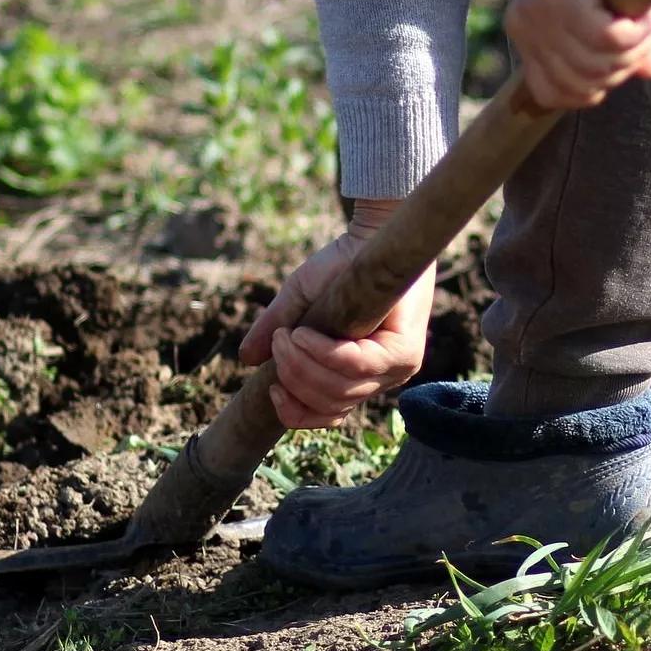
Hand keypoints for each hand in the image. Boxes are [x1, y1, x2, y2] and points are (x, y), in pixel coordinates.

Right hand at [239, 199, 435, 428]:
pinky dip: (322, 352)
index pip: (328, 416)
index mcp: (358, 377)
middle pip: (329, 405)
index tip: (272, 389)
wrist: (370, 234)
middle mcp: (381, 380)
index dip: (295, 413)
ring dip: (301, 365)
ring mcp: (396, 370)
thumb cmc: (339, 266)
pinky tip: (303, 334)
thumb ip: (275, 330)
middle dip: (292, 377)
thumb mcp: (298, 302)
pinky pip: (355, 367)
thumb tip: (246, 359)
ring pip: (340, 390)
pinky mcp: (404, 353)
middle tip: (278, 343)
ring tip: (287, 336)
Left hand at [504, 0, 650, 109]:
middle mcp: (525, 28)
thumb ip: (623, 47)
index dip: (594, 90)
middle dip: (622, 70)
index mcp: (526, 36)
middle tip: (646, 40)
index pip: (553, 94)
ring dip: (635, 51)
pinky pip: (607, 39)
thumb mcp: (608, 8)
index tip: (621, 62)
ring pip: (595, 64)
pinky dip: (638, 35)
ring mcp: (540, 12)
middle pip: (580, 83)